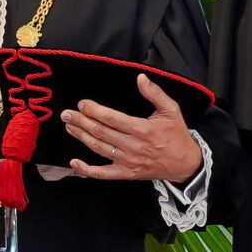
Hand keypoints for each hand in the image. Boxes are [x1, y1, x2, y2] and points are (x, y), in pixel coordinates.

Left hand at [64, 74, 203, 182]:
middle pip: (100, 132)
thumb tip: (141, 78)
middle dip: (81, 121)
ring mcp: (128, 161)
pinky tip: (74, 163)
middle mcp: (133, 146)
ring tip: (69, 126)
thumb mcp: (171, 110)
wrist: (185, 163)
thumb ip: (155, 93)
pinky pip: (103, 173)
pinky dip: (87, 170)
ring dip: (81, 137)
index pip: (111, 118)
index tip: (82, 104)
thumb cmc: (177, 135)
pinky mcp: (126, 173)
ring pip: (98, 148)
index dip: (94, 110)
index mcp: (142, 129)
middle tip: (67, 114)